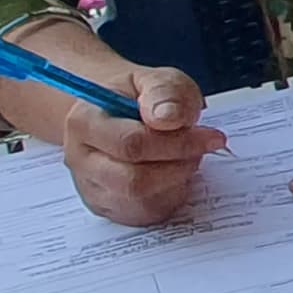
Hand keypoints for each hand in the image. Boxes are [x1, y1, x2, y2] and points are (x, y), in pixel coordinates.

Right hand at [29, 63, 227, 228]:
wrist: (118, 112)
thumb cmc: (139, 98)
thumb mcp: (156, 79)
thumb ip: (165, 93)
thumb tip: (168, 118)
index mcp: (85, 122)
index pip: (131, 143)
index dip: (178, 143)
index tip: (212, 136)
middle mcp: (81, 159)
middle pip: (134, 180)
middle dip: (180, 164)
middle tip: (203, 148)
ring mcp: (92, 187)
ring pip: (142, 200)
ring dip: (177, 180)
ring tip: (187, 156)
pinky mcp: (108, 207)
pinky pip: (146, 213)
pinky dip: (170, 195)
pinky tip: (175, 173)